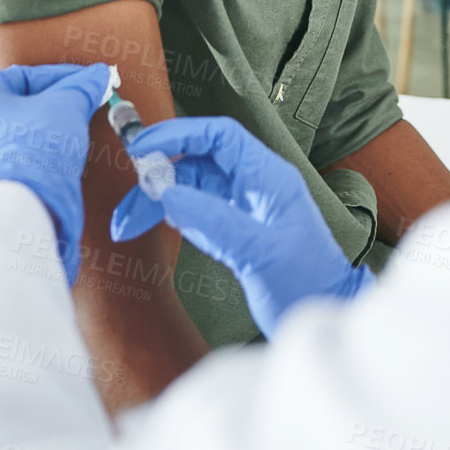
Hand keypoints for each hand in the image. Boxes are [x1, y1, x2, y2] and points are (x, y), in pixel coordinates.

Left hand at [0, 63, 110, 283]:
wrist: (9, 220)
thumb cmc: (30, 154)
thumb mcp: (65, 109)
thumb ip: (80, 89)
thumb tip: (97, 77)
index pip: (24, 78)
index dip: (63, 80)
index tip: (89, 86)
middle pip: (12, 110)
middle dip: (49, 111)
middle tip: (79, 114)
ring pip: (5, 142)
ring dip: (36, 140)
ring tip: (66, 147)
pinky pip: (0, 171)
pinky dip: (24, 167)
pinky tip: (46, 174)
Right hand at [110, 116, 372, 337]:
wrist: (324, 315)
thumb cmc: (305, 283)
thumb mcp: (259, 252)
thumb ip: (214, 221)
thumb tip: (168, 193)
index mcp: (267, 176)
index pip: (218, 136)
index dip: (179, 134)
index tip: (141, 149)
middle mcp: (253, 185)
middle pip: (196, 163)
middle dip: (157, 178)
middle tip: (125, 204)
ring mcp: (242, 207)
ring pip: (190, 189)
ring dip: (156, 203)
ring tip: (125, 227)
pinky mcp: (234, 230)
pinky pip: (194, 212)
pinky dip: (169, 217)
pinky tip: (150, 227)